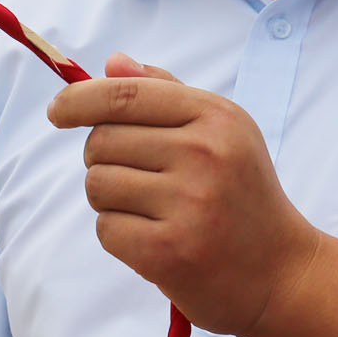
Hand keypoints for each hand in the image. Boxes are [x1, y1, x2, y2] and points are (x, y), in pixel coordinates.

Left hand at [46, 53, 321, 336]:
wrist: (280, 273)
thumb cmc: (242, 197)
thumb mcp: (223, 133)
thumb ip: (166, 94)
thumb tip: (112, 63)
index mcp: (216, 117)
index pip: (124, 95)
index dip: (78, 100)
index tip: (57, 111)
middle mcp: (204, 154)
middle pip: (101, 140)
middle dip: (104, 159)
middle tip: (142, 180)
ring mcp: (188, 203)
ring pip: (97, 184)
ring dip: (111, 200)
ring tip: (154, 211)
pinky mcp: (168, 250)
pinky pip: (106, 228)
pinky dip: (120, 235)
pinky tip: (156, 238)